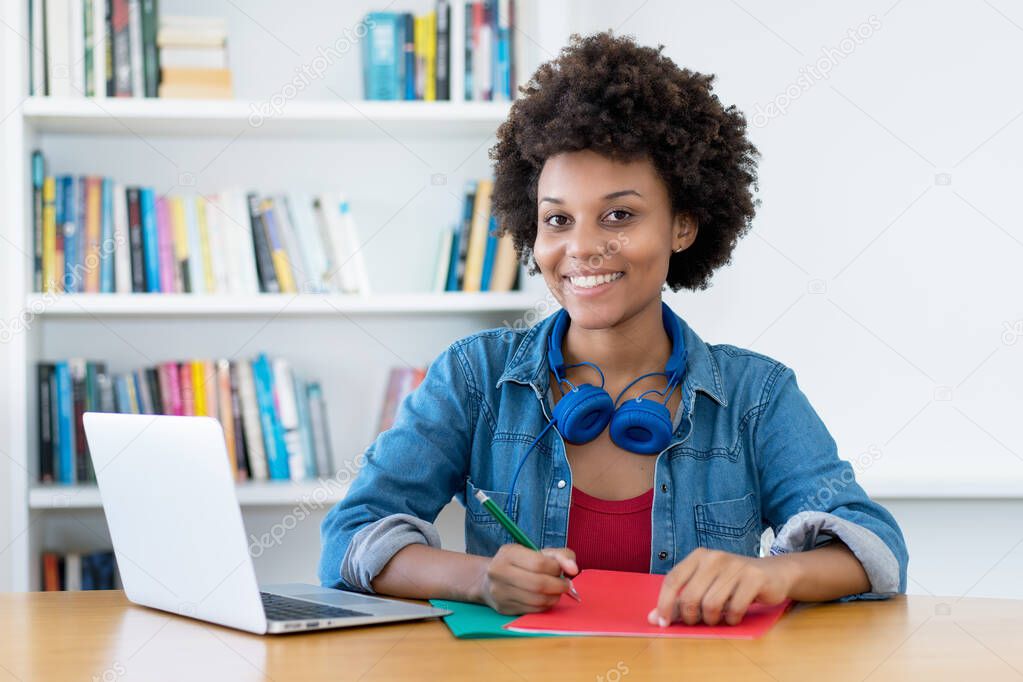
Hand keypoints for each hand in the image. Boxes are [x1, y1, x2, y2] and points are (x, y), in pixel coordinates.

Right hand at [476, 544, 578, 614]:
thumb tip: (574, 569)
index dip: (557, 569)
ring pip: (537, 600)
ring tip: (557, 592)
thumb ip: (560, 556)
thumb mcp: (537, 552)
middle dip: (559, 586)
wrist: (488, 580)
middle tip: (566, 585)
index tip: (562, 571)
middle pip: (538, 584)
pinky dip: (545, 606)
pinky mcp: (503, 608)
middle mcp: (499, 571)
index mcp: (508, 553)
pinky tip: (546, 599)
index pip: (539, 563)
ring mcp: (499, 592)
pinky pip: (532, 610)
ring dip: (554, 597)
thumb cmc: (519, 563)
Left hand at [648, 547, 793, 626]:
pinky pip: (734, 608)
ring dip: (712, 619)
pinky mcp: (754, 577)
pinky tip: (734, 616)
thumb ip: (679, 600)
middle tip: (698, 622)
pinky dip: (732, 619)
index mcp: (698, 556)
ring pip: (711, 604)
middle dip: (691, 616)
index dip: (664, 603)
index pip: (672, 580)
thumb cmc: (733, 582)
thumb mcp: (705, 586)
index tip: (663, 623)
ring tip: (718, 618)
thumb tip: (653, 618)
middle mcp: (714, 557)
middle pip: (690, 596)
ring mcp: (735, 566)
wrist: (773, 573)